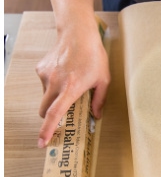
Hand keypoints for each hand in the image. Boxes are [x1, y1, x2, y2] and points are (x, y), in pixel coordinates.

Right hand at [36, 0, 108, 147]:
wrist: (77, 34)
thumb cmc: (94, 56)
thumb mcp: (104, 80)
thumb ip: (99, 100)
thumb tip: (96, 116)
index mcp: (71, 89)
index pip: (55, 114)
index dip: (47, 130)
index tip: (42, 142)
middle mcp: (54, 84)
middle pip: (45, 110)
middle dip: (50, 117)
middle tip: (62, 114)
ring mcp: (45, 76)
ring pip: (45, 96)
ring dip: (54, 97)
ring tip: (71, 83)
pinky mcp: (40, 69)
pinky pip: (44, 83)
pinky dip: (53, 84)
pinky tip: (65, 73)